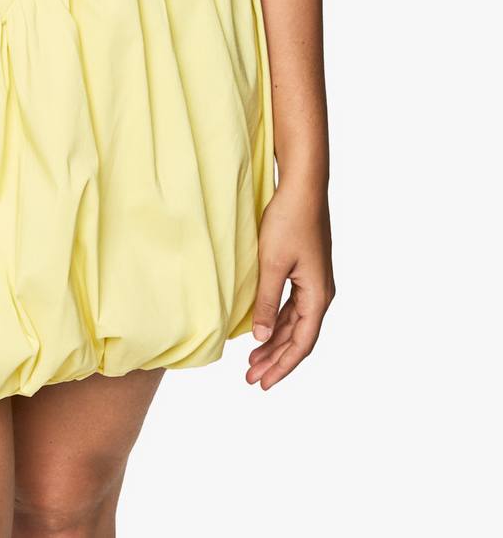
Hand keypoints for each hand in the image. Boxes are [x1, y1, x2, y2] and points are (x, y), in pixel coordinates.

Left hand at [246, 177, 335, 389]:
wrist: (303, 186)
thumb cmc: (289, 221)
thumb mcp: (272, 264)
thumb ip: (266, 302)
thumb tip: (259, 339)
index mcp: (317, 296)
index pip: (301, 343)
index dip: (282, 366)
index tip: (263, 384)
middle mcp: (320, 293)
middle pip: (298, 336)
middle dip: (275, 359)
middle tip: (251, 378)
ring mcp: (313, 281)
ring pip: (294, 322)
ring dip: (274, 341)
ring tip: (252, 360)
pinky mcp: (305, 270)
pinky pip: (291, 306)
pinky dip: (276, 321)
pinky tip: (261, 329)